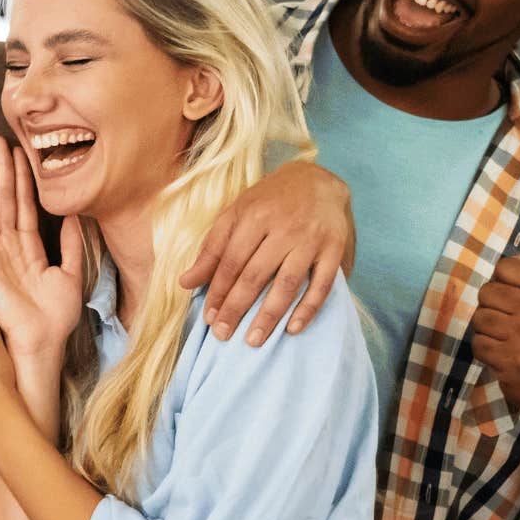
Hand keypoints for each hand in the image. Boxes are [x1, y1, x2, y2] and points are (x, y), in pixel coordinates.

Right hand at [0, 136, 84, 361]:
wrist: (44, 340)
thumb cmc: (56, 316)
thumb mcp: (72, 273)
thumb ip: (73, 244)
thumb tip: (77, 214)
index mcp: (29, 250)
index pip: (24, 207)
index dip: (23, 180)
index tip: (21, 153)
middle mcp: (9, 248)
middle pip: (4, 202)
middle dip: (2, 172)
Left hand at [179, 160, 352, 346]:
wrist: (318, 179)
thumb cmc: (269, 201)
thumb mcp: (235, 214)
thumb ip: (211, 249)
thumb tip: (185, 283)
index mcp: (253, 217)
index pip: (230, 262)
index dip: (217, 292)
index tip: (209, 318)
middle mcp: (283, 227)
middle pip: (254, 276)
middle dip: (236, 308)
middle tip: (223, 335)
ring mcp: (311, 239)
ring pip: (287, 283)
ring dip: (269, 315)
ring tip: (253, 340)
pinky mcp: (334, 249)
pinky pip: (322, 284)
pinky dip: (308, 308)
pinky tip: (292, 328)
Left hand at [470, 250, 519, 414]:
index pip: (506, 266)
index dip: (502, 279)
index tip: (514, 294)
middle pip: (487, 291)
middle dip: (492, 306)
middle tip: (510, 321)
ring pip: (479, 317)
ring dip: (487, 329)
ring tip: (506, 338)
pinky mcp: (510, 361)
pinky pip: (477, 342)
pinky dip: (484, 349)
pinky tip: (502, 353)